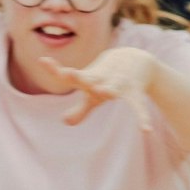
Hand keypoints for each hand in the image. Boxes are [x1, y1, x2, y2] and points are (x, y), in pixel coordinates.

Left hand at [37, 47, 156, 129]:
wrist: (135, 59)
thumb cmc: (107, 80)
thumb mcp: (94, 96)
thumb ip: (80, 109)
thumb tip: (64, 121)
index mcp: (88, 79)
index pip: (69, 75)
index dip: (55, 70)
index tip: (43, 61)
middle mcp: (102, 79)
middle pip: (89, 78)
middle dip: (80, 77)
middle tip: (69, 74)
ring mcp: (119, 83)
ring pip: (114, 86)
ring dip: (109, 88)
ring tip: (103, 91)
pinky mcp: (135, 91)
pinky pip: (139, 106)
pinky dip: (142, 117)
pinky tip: (146, 130)